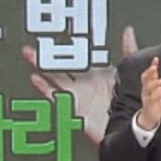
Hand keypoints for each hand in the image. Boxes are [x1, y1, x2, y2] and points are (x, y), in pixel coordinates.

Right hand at [24, 26, 139, 145]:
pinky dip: (44, 87)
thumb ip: (128, 51)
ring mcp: (78, 95)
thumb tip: (127, 32)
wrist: (129, 128)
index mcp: (98, 74)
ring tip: (29, 53)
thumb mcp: (130, 73)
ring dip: (42, 65)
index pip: (82, 56)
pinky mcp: (74, 108)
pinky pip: (55, 95)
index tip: (60, 32)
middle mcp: (86, 84)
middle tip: (38, 41)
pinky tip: (35, 78)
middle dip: (50, 53)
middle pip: (63, 64)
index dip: (71, 44)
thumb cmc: (131, 104)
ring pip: (55, 76)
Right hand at [136, 57, 160, 130]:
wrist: (153, 117)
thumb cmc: (159, 103)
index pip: (150, 74)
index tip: (156, 59)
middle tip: (154, 68)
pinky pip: (151, 99)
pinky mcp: (149, 105)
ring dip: (154, 83)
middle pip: (145, 79)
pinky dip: (157, 95)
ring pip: (147, 88)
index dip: (152, 66)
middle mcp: (147, 90)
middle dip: (149, 73)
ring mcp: (147, 97)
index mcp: (151, 85)